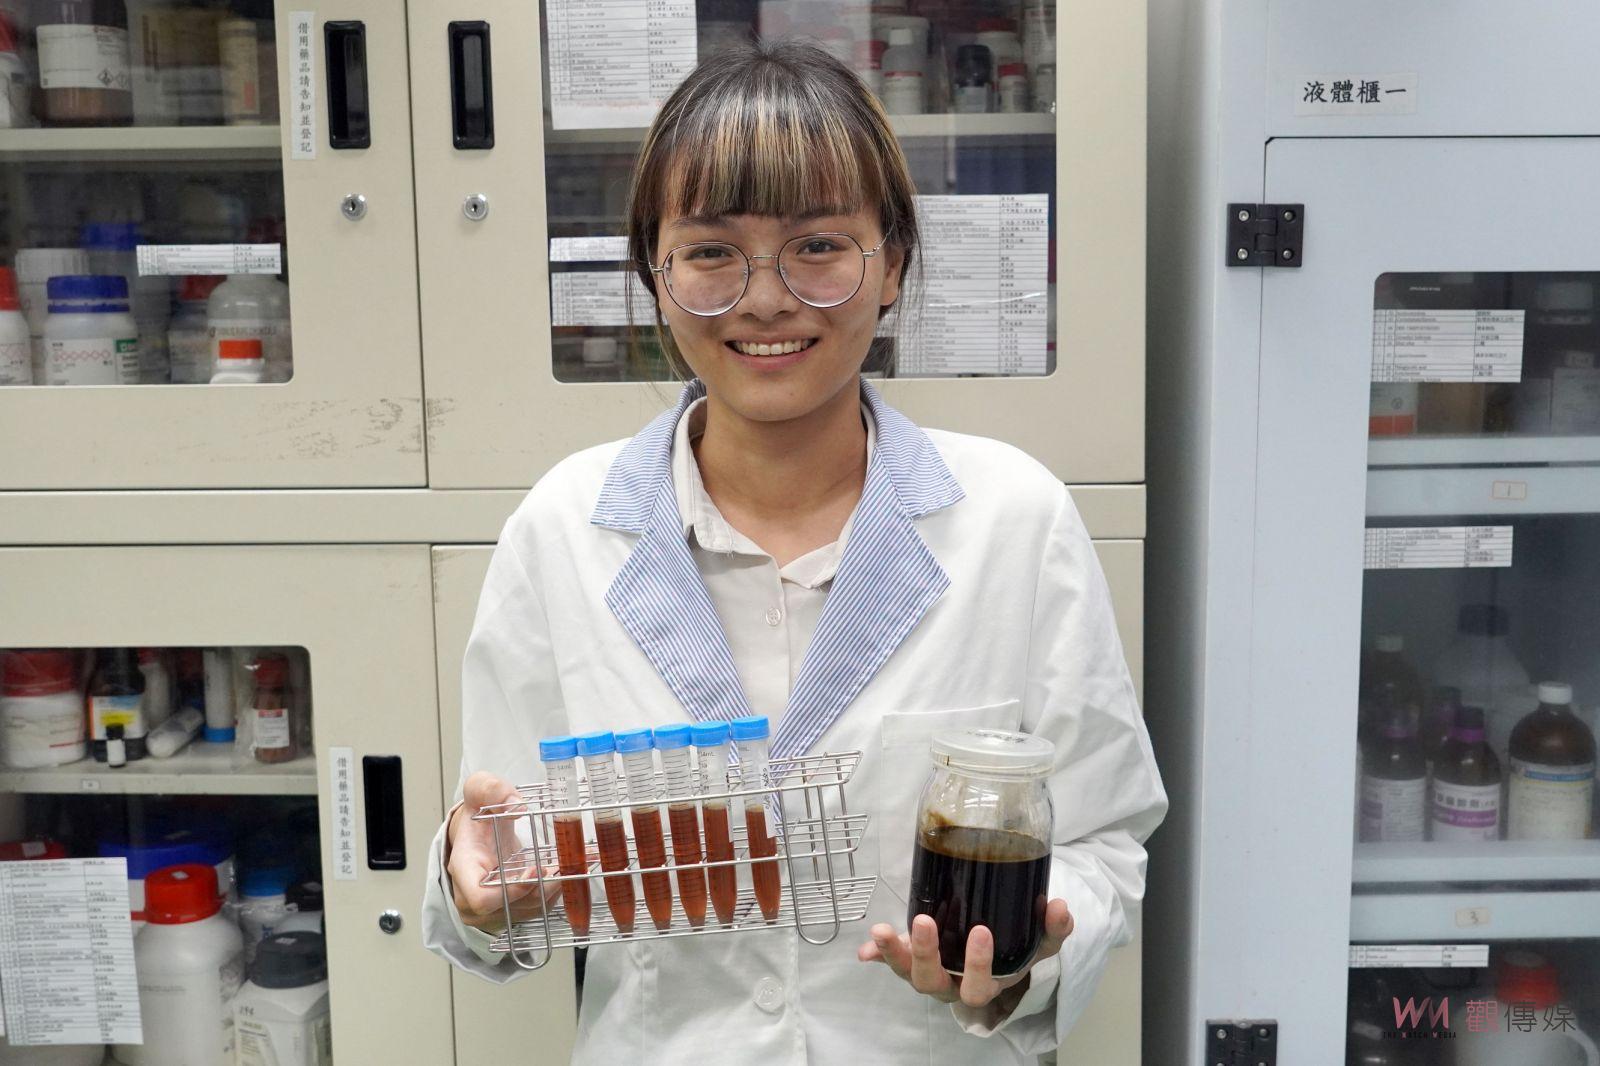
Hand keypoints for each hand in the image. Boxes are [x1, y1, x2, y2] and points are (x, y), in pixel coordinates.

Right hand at [446, 771, 558, 931]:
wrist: (475, 837)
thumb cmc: (476, 816)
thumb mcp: (479, 790)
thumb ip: (492, 789)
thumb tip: (517, 806)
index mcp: (463, 870)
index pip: (480, 899)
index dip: (511, 890)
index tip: (535, 868)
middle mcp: (472, 899)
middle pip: (512, 906)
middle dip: (543, 886)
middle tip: (565, 866)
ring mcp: (491, 911)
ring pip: (530, 909)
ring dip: (554, 889)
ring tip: (572, 865)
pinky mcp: (510, 912)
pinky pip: (538, 908)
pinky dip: (556, 891)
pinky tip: (567, 871)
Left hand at [857, 899, 1073, 1012]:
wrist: (997, 949)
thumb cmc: (1015, 946)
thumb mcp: (1038, 941)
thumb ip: (1053, 928)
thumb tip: (1060, 908)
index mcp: (985, 984)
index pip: (979, 986)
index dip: (978, 964)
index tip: (981, 931)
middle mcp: (952, 984)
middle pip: (932, 984)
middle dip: (926, 956)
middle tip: (925, 923)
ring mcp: (929, 972)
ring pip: (907, 975)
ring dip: (893, 954)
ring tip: (881, 932)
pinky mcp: (910, 958)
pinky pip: (889, 962)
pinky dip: (876, 956)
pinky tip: (864, 949)